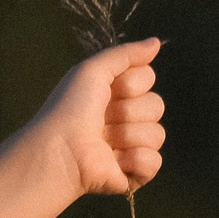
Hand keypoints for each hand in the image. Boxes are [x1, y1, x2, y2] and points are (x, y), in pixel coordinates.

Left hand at [36, 37, 164, 196]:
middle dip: (128, 111)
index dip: (130, 84)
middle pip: (157, 105)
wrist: (61, 149)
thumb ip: (126, 54)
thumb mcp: (93, 70)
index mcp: (118, 96)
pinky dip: (135, 160)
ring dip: (127, 135)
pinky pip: (155, 161)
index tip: (107, 92)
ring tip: (103, 142)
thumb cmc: (70, 109)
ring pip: (157, 134)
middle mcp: (126, 120)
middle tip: (102, 120)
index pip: (148, 79)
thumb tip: (156, 42)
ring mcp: (131, 148)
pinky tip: (114, 162)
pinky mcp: (134, 175)